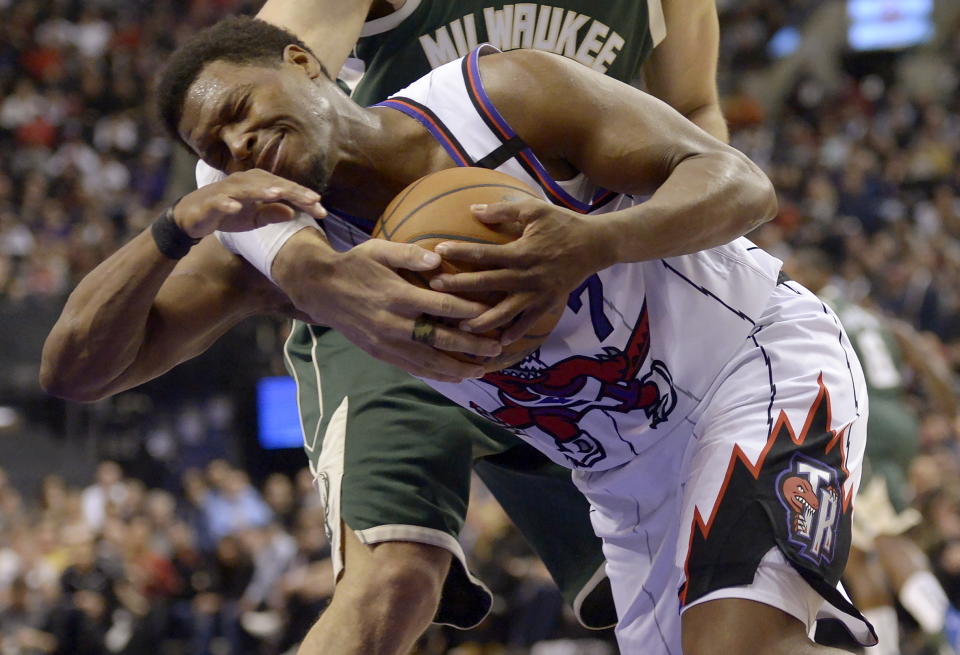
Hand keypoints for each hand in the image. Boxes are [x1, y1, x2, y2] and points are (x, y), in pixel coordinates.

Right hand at [174, 169, 326, 237]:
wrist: (194, 217)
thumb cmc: (229, 214)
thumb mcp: (254, 218)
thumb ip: (273, 214)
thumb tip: (293, 212)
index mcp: (258, 184)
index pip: (286, 189)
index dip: (304, 198)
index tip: (323, 211)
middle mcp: (245, 182)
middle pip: (272, 185)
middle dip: (293, 192)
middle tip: (313, 201)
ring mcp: (227, 190)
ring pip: (248, 189)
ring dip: (262, 191)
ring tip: (279, 194)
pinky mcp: (211, 201)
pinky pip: (220, 202)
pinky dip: (227, 204)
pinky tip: (236, 207)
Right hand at [273, 231, 503, 381]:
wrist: (320, 290)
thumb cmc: (355, 265)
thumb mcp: (379, 250)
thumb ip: (409, 254)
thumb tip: (439, 260)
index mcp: (397, 296)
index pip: (442, 307)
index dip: (469, 313)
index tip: (492, 315)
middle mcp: (393, 323)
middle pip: (440, 340)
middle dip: (471, 346)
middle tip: (496, 348)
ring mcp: (386, 342)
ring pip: (428, 361)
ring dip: (457, 368)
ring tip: (482, 370)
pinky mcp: (380, 353)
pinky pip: (412, 368)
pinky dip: (435, 374)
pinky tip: (454, 377)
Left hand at [430, 197, 613, 342]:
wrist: (596, 245)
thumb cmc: (563, 224)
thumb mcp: (535, 210)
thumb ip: (503, 210)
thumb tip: (473, 209)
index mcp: (522, 252)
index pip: (485, 254)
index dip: (461, 252)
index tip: (438, 251)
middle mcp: (528, 276)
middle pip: (488, 284)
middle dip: (459, 287)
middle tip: (434, 289)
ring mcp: (538, 293)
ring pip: (505, 312)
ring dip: (482, 320)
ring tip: (460, 326)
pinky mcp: (548, 303)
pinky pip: (528, 322)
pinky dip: (514, 333)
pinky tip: (497, 342)